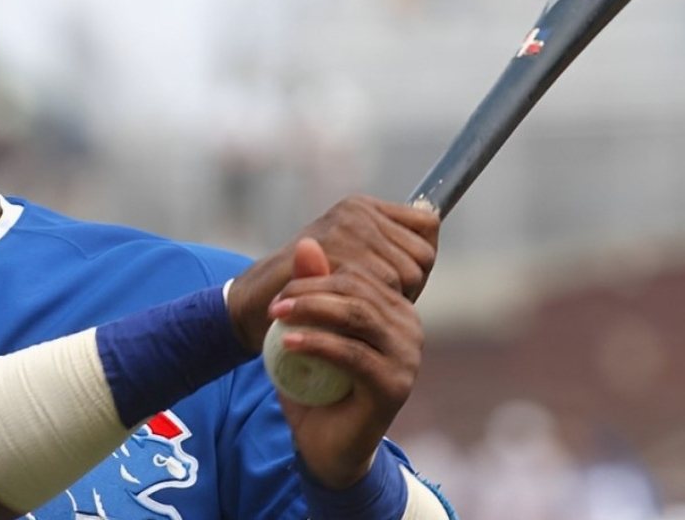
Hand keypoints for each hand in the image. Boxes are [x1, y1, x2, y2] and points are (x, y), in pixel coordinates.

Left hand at [223, 195, 438, 486]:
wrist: (323, 444)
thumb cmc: (315, 383)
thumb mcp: (307, 329)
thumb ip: (310, 288)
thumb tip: (307, 241)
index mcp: (394, 309)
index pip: (361, 272)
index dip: (317, 273)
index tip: (280, 287)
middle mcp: (409, 328)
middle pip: (359, 289)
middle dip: (310, 289)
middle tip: (274, 302)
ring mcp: (407, 357)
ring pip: (357, 315)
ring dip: (311, 309)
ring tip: (277, 315)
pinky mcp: (394, 385)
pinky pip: (352, 353)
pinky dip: (316, 343)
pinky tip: (288, 344)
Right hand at [227, 195, 437, 349]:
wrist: (257, 302)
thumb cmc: (310, 290)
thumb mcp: (353, 264)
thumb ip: (389, 251)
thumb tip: (432, 231)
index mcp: (363, 207)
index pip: (426, 226)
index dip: (417, 261)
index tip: (391, 282)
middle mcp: (356, 210)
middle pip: (421, 255)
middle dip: (406, 286)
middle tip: (367, 301)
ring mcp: (344, 227)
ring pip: (406, 274)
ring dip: (387, 300)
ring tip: (351, 305)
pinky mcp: (334, 248)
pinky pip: (384, 285)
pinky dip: (370, 305)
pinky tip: (345, 310)